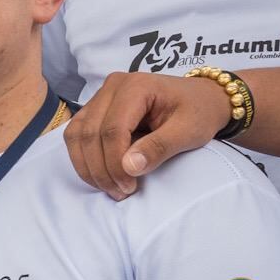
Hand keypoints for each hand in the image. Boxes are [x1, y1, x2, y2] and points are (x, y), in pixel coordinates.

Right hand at [64, 69, 226, 199]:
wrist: (202, 98)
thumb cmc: (198, 112)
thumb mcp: (188, 132)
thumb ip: (159, 147)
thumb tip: (128, 167)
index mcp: (136, 86)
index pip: (113, 129)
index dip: (115, 163)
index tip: (129, 187)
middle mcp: (112, 86)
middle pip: (90, 133)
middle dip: (101, 169)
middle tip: (120, 193)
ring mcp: (101, 96)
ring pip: (76, 134)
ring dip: (88, 166)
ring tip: (109, 187)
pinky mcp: (96, 108)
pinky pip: (77, 134)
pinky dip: (83, 157)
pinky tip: (100, 174)